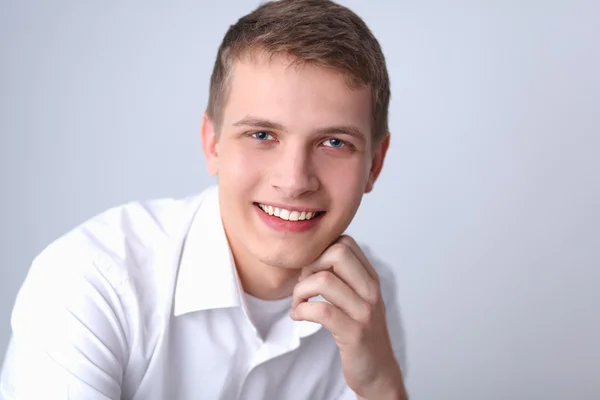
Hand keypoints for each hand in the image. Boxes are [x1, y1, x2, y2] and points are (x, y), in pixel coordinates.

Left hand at [291, 235, 405, 399]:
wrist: (378, 372)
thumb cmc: (359, 333)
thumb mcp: (356, 298)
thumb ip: (341, 277)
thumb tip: (308, 258)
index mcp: (370, 278)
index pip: (345, 242)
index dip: (320, 252)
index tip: (311, 272)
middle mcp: (371, 289)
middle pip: (336, 252)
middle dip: (310, 266)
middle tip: (304, 286)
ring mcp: (364, 311)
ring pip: (324, 280)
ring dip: (300, 291)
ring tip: (299, 304)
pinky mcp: (354, 333)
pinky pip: (321, 310)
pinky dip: (301, 311)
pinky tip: (299, 316)